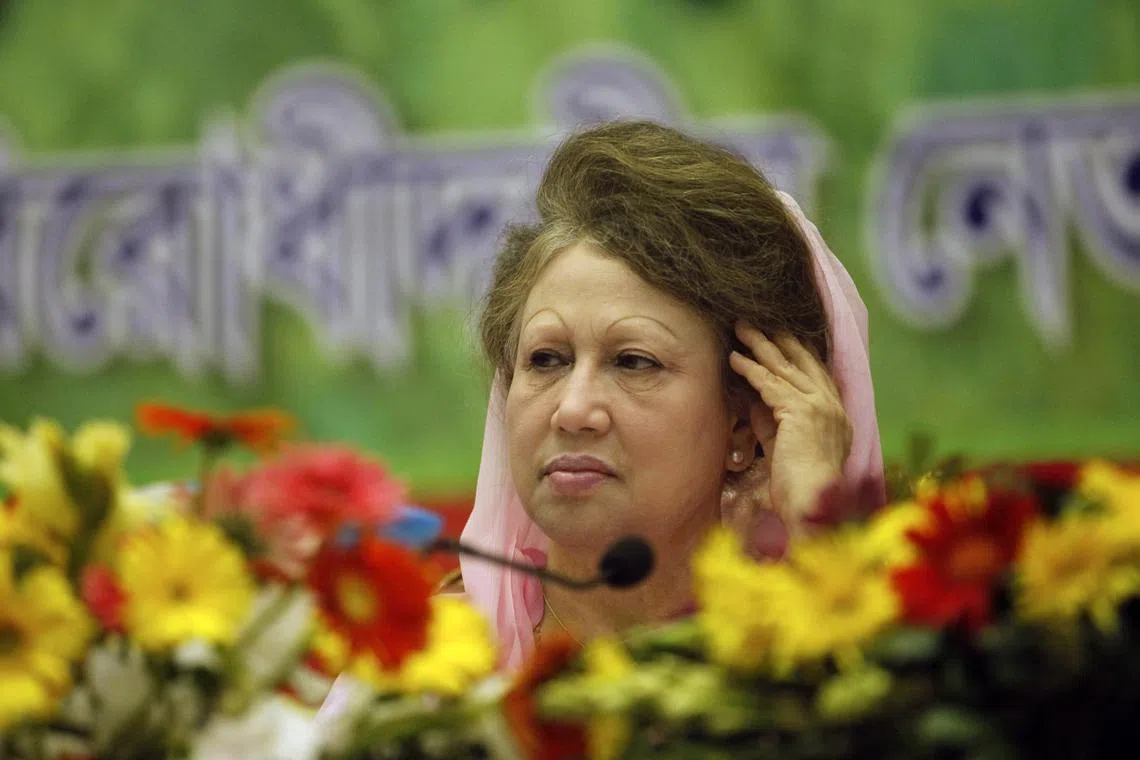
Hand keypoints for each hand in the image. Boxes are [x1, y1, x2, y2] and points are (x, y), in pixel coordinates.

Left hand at [728, 322, 851, 529]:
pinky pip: (770, 383)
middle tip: (758, 321)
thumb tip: (755, 405)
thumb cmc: (800, 491)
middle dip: (779, 339)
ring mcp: (819, 406)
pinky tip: (735, 359)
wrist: (812, 507)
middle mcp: (832, 406)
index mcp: (836, 416)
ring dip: (761, 345)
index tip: (780, 337)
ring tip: (741, 328)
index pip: (815, 374)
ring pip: (785, 367)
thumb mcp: (785, 450)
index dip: (797, 353)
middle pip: (803, 362)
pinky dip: (751, 369)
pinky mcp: (801, 412)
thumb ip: (773, 426)